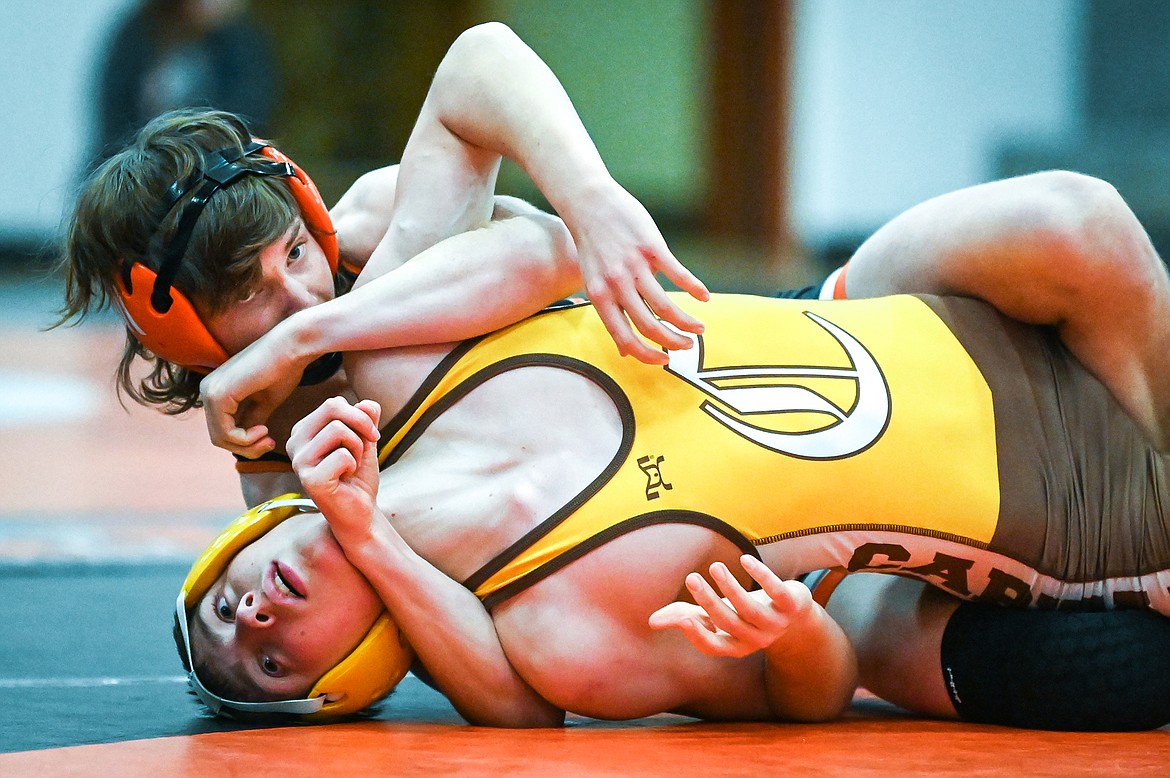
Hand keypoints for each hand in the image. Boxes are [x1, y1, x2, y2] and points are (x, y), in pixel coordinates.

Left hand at [199, 324, 313, 457]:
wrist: (291, 347)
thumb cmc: (283, 369)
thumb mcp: (264, 402)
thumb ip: (251, 420)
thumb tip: (244, 441)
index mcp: (216, 389)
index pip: (222, 429)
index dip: (247, 443)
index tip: (270, 440)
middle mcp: (207, 390)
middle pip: (218, 437)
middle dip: (247, 447)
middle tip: (270, 443)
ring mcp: (209, 392)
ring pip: (220, 438)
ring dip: (248, 446)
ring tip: (268, 438)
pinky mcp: (218, 396)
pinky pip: (226, 433)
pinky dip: (246, 440)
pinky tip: (264, 430)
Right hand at [286, 396, 382, 541]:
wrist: (361, 511)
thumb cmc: (358, 476)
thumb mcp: (365, 440)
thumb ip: (366, 418)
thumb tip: (368, 403)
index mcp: (303, 431)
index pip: (333, 403)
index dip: (360, 416)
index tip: (369, 435)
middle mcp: (294, 443)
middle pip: (332, 407)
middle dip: (361, 424)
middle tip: (369, 444)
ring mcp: (298, 461)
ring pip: (338, 429)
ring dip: (358, 448)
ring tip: (351, 466)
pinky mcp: (309, 479)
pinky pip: (342, 455)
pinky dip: (353, 465)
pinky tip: (345, 479)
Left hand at [571, 180, 709, 364]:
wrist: (589, 203)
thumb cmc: (594, 246)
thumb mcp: (593, 283)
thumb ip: (611, 314)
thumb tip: (624, 350)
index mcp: (599, 298)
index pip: (625, 338)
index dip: (647, 356)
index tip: (665, 361)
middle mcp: (615, 286)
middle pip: (649, 326)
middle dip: (673, 341)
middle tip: (688, 346)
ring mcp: (634, 266)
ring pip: (665, 305)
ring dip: (686, 322)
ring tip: (699, 328)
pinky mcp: (651, 247)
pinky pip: (677, 274)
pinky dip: (694, 287)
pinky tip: (704, 297)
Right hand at [648, 555, 815, 657]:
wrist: (795, 617)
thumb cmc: (745, 614)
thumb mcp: (717, 617)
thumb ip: (686, 617)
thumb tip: (652, 621)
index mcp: (736, 645)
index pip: (714, 647)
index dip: (698, 635)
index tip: (682, 617)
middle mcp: (756, 639)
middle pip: (728, 622)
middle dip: (709, 601)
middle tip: (691, 578)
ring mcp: (775, 623)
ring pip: (749, 608)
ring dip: (731, 587)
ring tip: (715, 566)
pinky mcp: (791, 604)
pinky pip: (776, 591)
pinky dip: (761, 575)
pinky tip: (745, 560)